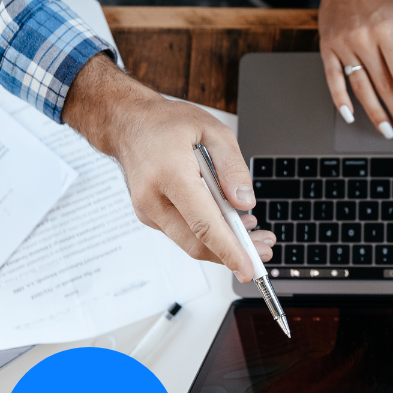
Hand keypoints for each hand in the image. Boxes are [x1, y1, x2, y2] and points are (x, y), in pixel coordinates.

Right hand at [62, 54, 275, 281]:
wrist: (127, 124)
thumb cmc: (167, 123)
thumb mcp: (212, 130)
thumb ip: (233, 167)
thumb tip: (245, 202)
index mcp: (170, 175)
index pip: (204, 224)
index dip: (229, 250)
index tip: (249, 268)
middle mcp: (153, 199)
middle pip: (198, 243)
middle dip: (234, 253)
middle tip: (265, 250)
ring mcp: (148, 211)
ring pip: (191, 243)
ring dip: (224, 246)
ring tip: (256, 235)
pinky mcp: (150, 216)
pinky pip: (184, 233)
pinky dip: (209, 234)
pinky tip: (231, 223)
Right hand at [314, 0, 392, 139]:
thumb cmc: (380, 1)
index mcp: (386, 30)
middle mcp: (363, 38)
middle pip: (383, 84)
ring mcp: (343, 45)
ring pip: (360, 87)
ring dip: (374, 113)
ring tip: (387, 130)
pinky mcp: (327, 49)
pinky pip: (333, 80)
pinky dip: (340, 100)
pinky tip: (351, 116)